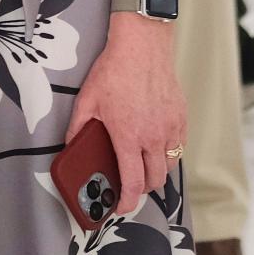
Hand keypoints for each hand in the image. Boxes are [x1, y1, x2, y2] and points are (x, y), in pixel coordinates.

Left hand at [66, 17, 185, 214]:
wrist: (142, 47)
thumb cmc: (113, 71)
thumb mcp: (87, 100)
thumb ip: (78, 128)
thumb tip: (72, 147)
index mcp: (128, 136)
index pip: (133, 182)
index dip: (127, 201)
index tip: (121, 207)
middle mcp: (153, 137)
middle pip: (154, 180)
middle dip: (141, 188)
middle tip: (129, 182)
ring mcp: (170, 128)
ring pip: (169, 166)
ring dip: (156, 171)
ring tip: (142, 163)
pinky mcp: (181, 118)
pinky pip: (178, 147)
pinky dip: (168, 152)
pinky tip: (155, 143)